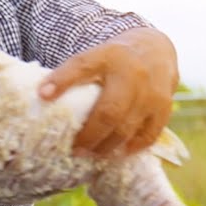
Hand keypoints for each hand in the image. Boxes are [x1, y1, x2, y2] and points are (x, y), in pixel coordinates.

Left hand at [38, 28, 178, 157]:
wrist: (154, 50)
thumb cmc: (114, 60)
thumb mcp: (94, 57)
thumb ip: (72, 74)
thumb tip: (41, 97)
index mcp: (108, 56)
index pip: (82, 65)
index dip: (61, 80)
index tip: (42, 95)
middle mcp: (132, 74)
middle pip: (109, 111)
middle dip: (89, 135)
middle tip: (74, 149)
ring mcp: (151, 92)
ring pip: (127, 129)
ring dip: (106, 147)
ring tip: (91, 154)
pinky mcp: (164, 108)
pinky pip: (148, 135)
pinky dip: (131, 148)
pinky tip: (117, 153)